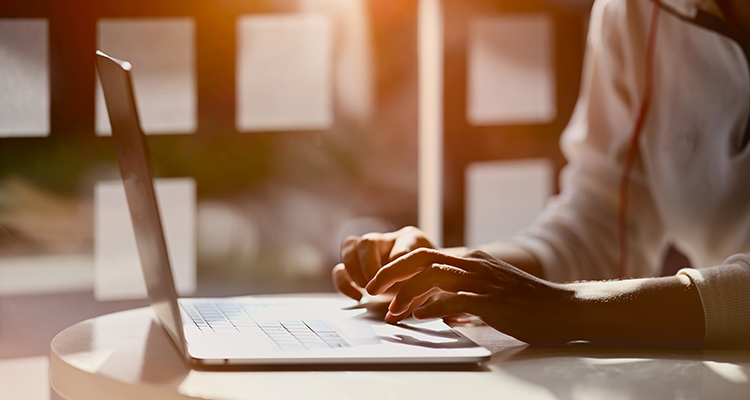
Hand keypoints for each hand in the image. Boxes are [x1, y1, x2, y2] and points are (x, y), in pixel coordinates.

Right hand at [332, 226, 435, 300]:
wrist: (431, 282)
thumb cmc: (434, 279)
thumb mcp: (436, 282)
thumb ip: (424, 287)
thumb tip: (407, 299)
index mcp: (412, 238)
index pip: (403, 244)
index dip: (399, 262)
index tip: (402, 280)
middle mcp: (388, 240)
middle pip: (368, 241)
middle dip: (369, 266)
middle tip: (376, 286)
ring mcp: (371, 252)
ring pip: (349, 246)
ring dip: (355, 271)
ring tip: (366, 288)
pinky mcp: (358, 268)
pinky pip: (340, 269)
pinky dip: (344, 283)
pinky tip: (357, 296)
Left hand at [366, 249, 575, 345]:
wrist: (563, 308)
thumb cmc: (527, 303)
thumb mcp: (489, 291)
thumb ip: (463, 295)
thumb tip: (437, 308)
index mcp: (471, 260)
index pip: (424, 256)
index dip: (397, 268)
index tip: (379, 284)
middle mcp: (473, 264)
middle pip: (421, 260)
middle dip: (391, 274)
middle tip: (372, 292)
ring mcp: (483, 281)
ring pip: (432, 277)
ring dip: (406, 295)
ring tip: (392, 311)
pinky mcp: (492, 301)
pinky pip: (454, 300)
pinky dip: (432, 307)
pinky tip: (419, 316)